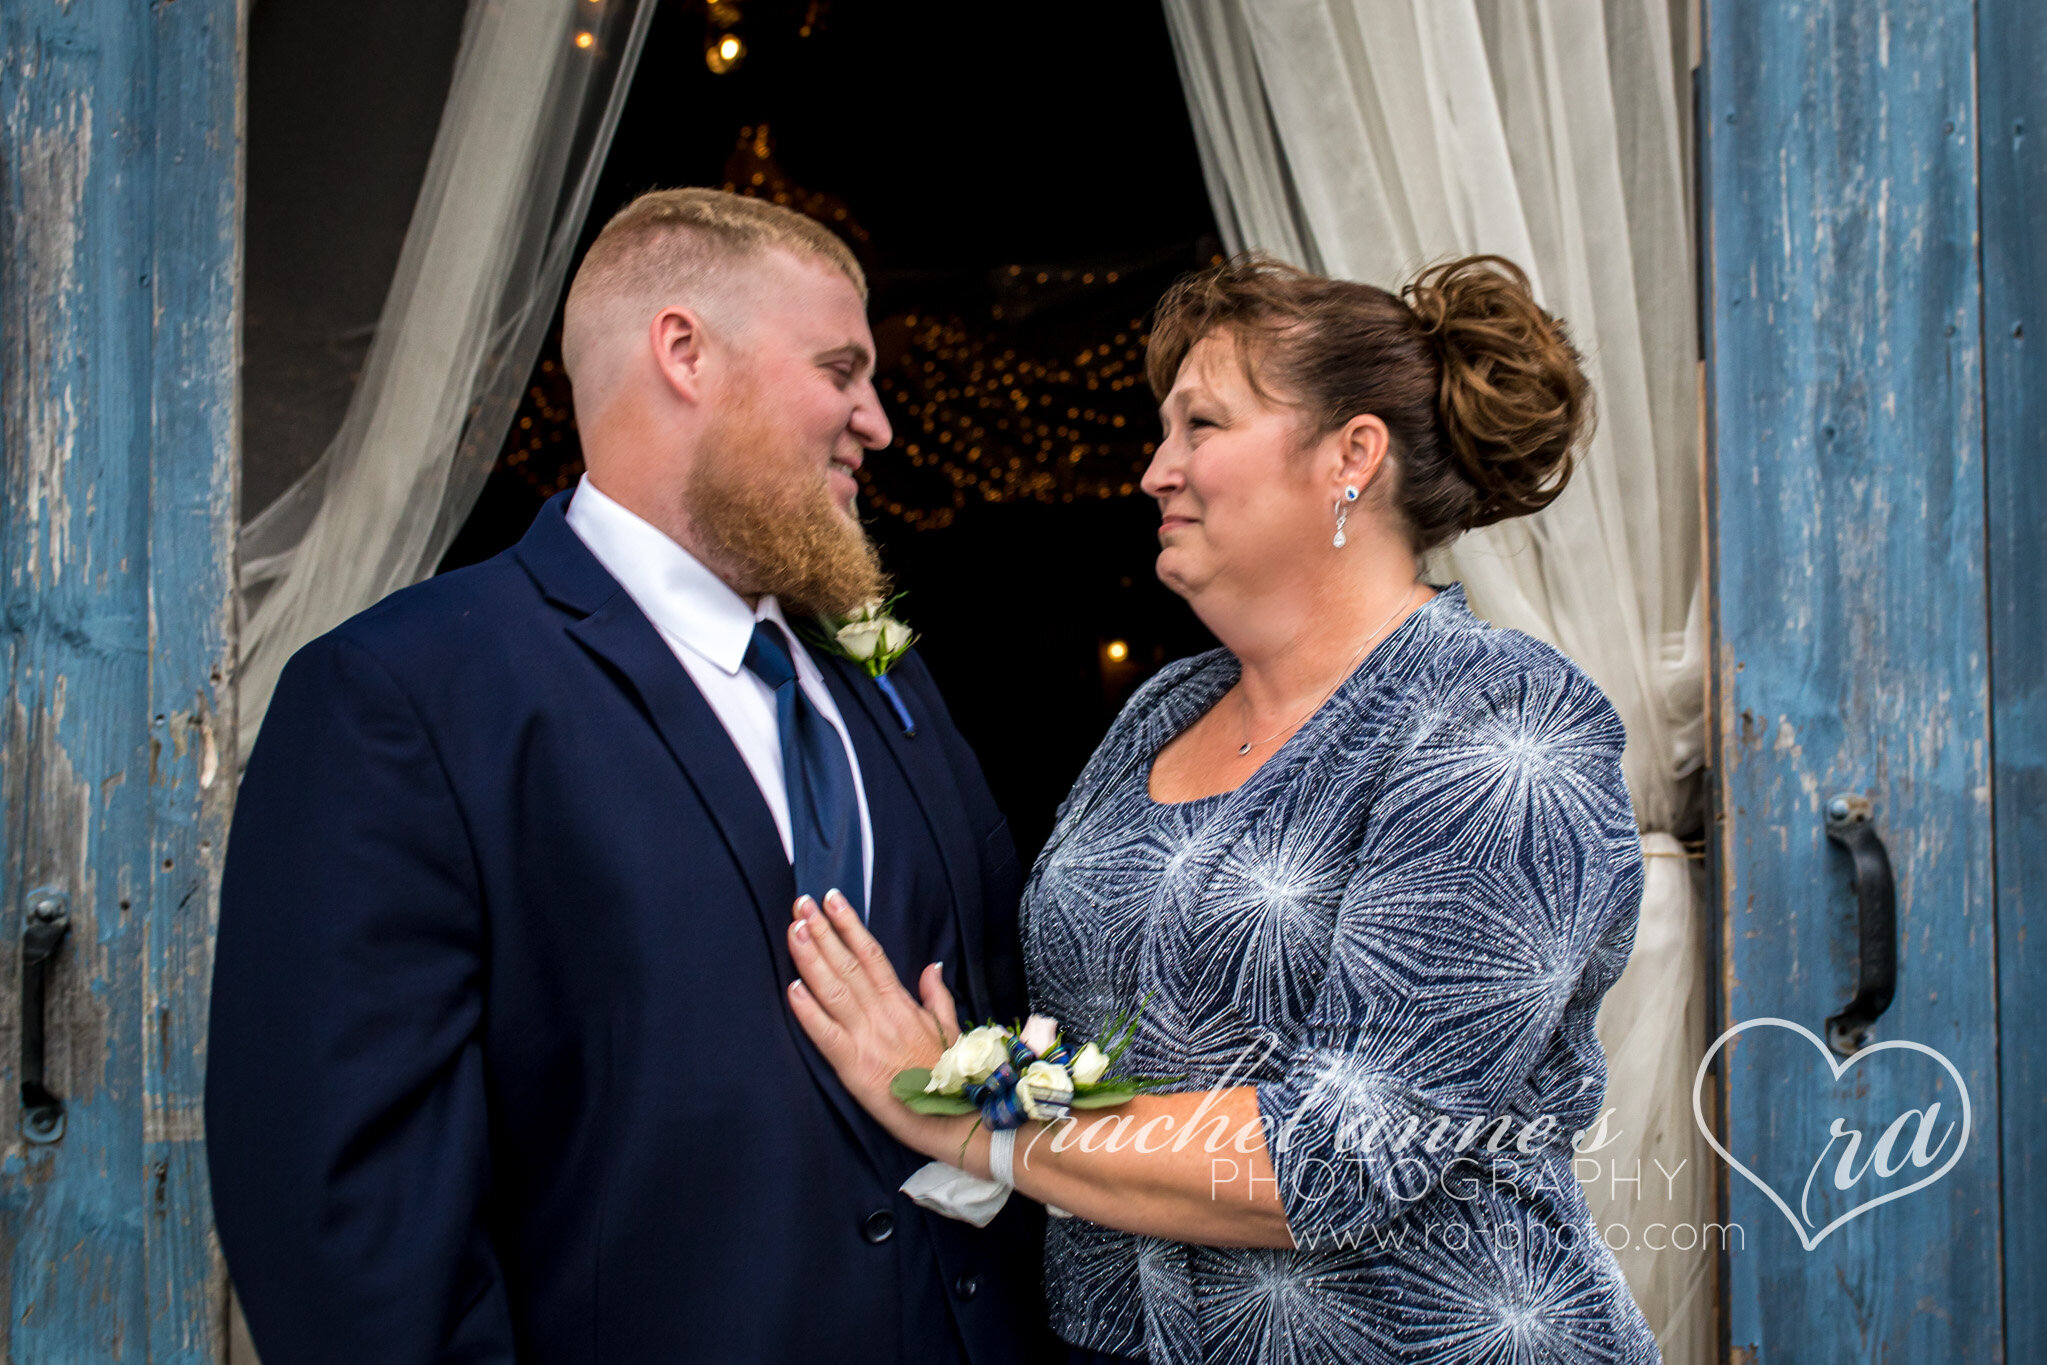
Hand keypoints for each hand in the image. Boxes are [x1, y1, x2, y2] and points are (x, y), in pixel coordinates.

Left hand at [785, 890, 973, 1161]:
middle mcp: (883, 1015)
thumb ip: (937, 995)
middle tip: (801, 902)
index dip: (850, 925)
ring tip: (795, 929)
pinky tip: (792, 988)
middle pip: (848, 965)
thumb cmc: (950, 1076)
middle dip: (823, 931)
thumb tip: (932, 965)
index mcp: (903, 1004)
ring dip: (812, 959)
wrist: (953, 1119)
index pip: (872, 954)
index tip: (832, 899)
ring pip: (835, 991)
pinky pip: (827, 1035)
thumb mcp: (950, 1028)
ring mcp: (868, 1039)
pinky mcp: (855, 1068)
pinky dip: (809, 1012)